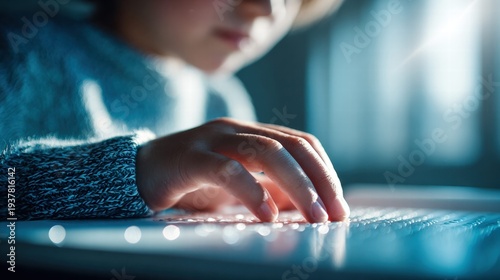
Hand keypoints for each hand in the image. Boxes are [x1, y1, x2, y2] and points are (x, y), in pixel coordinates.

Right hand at [135, 118, 349, 222]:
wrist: (138, 172)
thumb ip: (268, 189)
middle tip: (335, 214)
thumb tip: (303, 207)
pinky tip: (266, 215)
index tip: (338, 203)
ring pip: (266, 152)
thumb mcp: (237, 185)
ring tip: (314, 216)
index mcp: (251, 133)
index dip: (324, 171)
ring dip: (297, 186)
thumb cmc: (191, 181)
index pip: (301, 142)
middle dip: (319, 180)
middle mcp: (237, 130)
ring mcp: (213, 140)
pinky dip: (252, 192)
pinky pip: (227, 170)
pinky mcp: (191, 157)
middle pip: (290, 145)